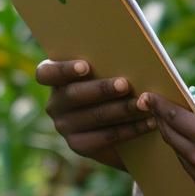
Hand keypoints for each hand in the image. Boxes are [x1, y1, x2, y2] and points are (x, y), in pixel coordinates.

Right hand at [36, 59, 156, 169]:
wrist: (118, 121)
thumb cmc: (112, 81)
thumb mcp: (106, 69)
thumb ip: (108, 60)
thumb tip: (130, 50)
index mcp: (52, 78)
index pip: (46, 73)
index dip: (64, 70)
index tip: (86, 67)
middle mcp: (54, 103)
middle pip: (73, 95)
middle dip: (102, 89)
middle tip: (125, 84)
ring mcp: (64, 126)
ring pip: (93, 116)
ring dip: (122, 109)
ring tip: (144, 104)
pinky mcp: (79, 146)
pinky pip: (105, 137)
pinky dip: (130, 129)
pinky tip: (148, 122)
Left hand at [140, 92, 194, 195]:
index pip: (173, 118)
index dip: (158, 105)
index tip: (147, 97)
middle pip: (171, 138)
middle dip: (164, 122)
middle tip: (159, 110)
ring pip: (182, 157)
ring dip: (180, 143)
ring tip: (182, 129)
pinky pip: (194, 174)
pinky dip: (193, 161)